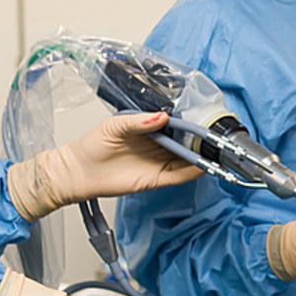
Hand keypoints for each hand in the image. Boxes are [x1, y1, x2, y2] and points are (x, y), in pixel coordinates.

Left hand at [7, 112, 201, 220]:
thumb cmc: (93, 146)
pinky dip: (192, 172)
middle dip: (202, 140)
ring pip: (187, 160)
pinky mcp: (156, 179)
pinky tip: (203, 166)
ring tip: (217, 151)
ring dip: (202, 157)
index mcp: (151, 130)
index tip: (206, 118)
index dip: (192, 123)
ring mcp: (159, 163)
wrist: (79, 171)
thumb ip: (139, 121)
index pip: (177, 126)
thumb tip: (163, 116)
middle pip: (187, 143)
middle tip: (216, 135)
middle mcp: (159, 146)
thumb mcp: (116, 125)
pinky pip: (179, 176)